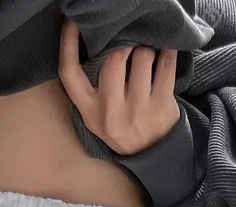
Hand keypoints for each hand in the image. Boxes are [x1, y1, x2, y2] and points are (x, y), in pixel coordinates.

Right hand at [58, 20, 178, 156]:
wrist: (152, 155)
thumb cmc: (122, 124)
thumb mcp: (97, 114)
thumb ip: (91, 86)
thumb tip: (93, 41)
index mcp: (89, 112)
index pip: (69, 73)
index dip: (67, 43)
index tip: (73, 22)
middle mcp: (111, 114)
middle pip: (113, 60)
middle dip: (124, 46)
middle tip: (130, 49)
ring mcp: (138, 112)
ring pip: (142, 57)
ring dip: (146, 50)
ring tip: (147, 59)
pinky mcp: (162, 107)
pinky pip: (166, 64)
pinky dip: (167, 52)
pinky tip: (165, 54)